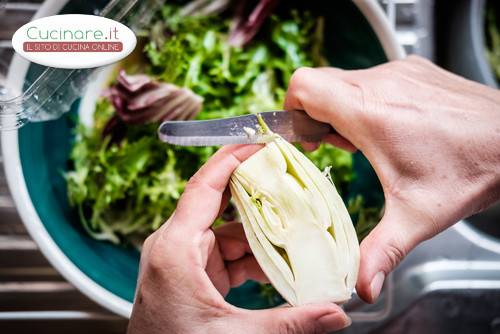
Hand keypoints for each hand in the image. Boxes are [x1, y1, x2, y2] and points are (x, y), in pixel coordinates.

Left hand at [128, 145, 350, 333]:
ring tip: (297, 231)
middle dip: (259, 197)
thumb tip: (337, 313)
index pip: (204, 186)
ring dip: (262, 235)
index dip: (231, 159)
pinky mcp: (194, 274)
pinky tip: (279, 264)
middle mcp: (176, 246)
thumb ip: (289, 323)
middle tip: (291, 184)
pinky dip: (253, 257)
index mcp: (175, 249)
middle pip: (222, 206)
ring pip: (229, 233)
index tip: (258, 141)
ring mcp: (184, 260)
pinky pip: (227, 254)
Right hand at [284, 55, 499, 303]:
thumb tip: (362, 285)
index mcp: (370, 114)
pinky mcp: (414, 70)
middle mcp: (380, 84)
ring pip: (343, 80)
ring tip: (364, 141)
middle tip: (335, 146)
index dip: (292, 112)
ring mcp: (399, 72)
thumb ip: (381, 250)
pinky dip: (365, 99)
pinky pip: (370, 77)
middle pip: (318, 83)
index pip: (304, 87)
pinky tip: (388, 128)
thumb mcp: (418, 216)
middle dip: (315, 115)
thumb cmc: (471, 170)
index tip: (306, 139)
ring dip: (341, 109)